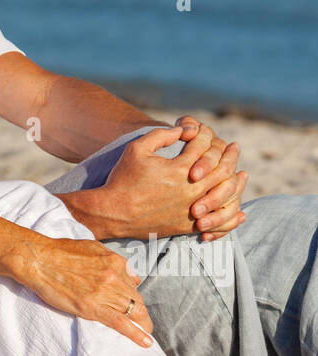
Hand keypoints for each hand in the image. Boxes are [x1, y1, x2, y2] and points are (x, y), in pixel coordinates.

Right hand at [19, 231, 152, 346]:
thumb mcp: (92, 248)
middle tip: (142, 321)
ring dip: (142, 323)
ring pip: (134, 311)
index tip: (131, 303)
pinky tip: (146, 342)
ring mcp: (104, 292)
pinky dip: (136, 334)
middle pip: (136, 299)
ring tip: (146, 332)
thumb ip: (111, 261)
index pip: (133, 283)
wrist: (39, 260)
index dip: (133, 295)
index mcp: (115, 262)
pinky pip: (121, 323)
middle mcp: (114, 276)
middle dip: (141, 311)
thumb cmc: (60, 252)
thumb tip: (128, 275)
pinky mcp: (92, 307)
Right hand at [100, 126, 246, 239]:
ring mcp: (191, 209)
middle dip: (230, 155)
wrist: (113, 213)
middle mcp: (191, 190)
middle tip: (235, 147)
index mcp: (180, 169)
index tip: (200, 131)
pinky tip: (240, 212)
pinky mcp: (188, 226)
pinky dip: (232, 217)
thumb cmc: (123, 178)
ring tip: (242, 174)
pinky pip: (218, 222)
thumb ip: (162, 135)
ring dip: (237, 182)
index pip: (203, 146)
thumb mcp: (137, 149)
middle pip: (222, 168)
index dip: (204, 134)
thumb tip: (184, 130)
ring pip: (225, 195)